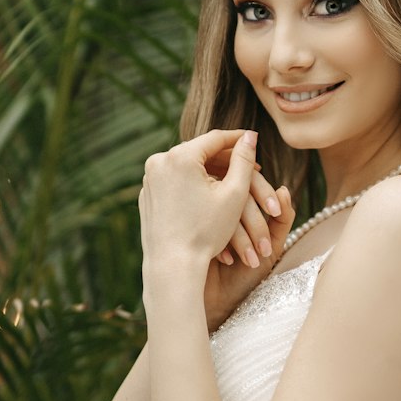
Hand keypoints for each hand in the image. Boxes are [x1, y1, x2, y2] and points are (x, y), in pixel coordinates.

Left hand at [139, 130, 295, 321]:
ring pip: (186, 167)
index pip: (216, 139)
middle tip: (249, 165)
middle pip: (199, 152)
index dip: (239, 139)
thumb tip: (250, 135)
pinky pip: (173, 183)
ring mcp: (149, 179)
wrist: (173, 265)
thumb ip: (244, 160)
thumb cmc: (207, 232)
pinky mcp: (147, 195)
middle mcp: (159, 161)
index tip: (254, 140)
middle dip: (225, 158)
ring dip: (209, 171)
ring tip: (232, 179)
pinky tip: (209, 195)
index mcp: (180, 156)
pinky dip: (191, 185)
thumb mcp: (234, 194)